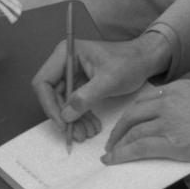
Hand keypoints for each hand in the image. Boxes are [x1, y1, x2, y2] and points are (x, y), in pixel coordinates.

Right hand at [31, 31, 169, 140]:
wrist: (145, 60)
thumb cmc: (130, 63)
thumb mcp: (109, 80)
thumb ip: (86, 97)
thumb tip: (66, 115)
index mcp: (66, 53)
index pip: (44, 82)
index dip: (49, 105)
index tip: (62, 123)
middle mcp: (64, 62)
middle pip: (51, 95)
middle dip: (64, 117)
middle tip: (76, 134)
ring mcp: (71, 74)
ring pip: (62, 103)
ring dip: (72, 120)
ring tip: (87, 133)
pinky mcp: (80, 84)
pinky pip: (73, 104)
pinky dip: (80, 116)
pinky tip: (91, 126)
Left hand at [103, 70, 189, 164]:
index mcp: (183, 87)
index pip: (149, 98)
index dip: (137, 111)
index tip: (132, 120)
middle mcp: (170, 101)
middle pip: (134, 113)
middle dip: (120, 127)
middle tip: (114, 138)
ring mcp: (169, 121)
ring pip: (132, 131)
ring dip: (118, 144)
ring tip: (112, 153)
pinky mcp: (173, 142)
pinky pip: (139, 148)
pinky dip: (122, 155)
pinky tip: (114, 161)